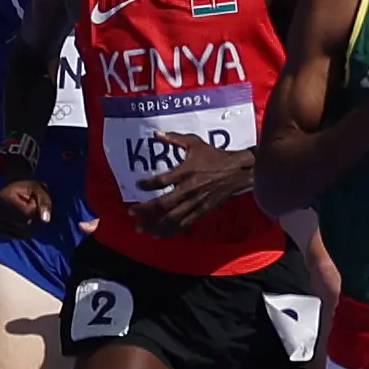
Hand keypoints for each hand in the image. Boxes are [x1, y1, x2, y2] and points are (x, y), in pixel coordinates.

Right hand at [0, 176, 55, 236]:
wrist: (14, 193)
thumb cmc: (27, 190)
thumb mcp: (38, 190)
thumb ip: (44, 202)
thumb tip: (45, 220)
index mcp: (4, 197)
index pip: (27, 212)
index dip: (34, 207)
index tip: (31, 199)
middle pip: (24, 224)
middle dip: (32, 217)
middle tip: (28, 207)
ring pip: (22, 232)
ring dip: (29, 225)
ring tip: (24, 214)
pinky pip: (17, 236)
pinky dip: (23, 232)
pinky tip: (21, 222)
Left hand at [131, 133, 255, 235]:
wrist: (237, 171)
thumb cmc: (214, 156)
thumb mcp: (194, 143)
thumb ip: (175, 138)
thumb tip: (157, 133)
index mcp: (185, 172)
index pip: (161, 181)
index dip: (146, 184)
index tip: (137, 185)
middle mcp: (188, 189)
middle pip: (163, 204)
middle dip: (145, 210)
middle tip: (131, 213)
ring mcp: (195, 202)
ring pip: (172, 218)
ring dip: (155, 225)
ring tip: (141, 229)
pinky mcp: (202, 211)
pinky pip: (184, 224)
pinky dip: (171, 231)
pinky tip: (159, 235)